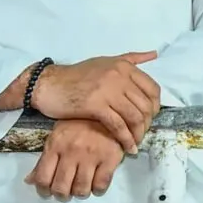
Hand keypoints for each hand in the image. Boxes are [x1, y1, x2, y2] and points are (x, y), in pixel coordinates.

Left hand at [27, 118, 130, 199]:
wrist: (108, 112)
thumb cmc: (79, 124)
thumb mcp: (57, 137)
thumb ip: (44, 160)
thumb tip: (29, 181)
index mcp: (55, 146)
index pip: (43, 178)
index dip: (43, 191)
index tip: (48, 192)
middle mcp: (71, 152)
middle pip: (61, 188)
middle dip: (62, 196)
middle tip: (66, 193)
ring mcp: (91, 156)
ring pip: (81, 190)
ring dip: (80, 194)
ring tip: (81, 189)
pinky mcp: (109, 159)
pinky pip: (101, 185)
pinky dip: (97, 191)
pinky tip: (96, 184)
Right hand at [32, 52, 161, 150]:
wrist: (47, 85)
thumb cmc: (76, 76)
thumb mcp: (106, 62)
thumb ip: (131, 59)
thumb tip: (154, 54)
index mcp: (124, 66)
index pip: (153, 90)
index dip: (155, 107)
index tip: (149, 118)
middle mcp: (119, 76)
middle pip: (146, 105)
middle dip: (147, 124)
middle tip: (142, 134)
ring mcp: (108, 90)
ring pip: (135, 117)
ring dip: (138, 134)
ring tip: (135, 143)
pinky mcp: (96, 105)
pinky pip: (119, 126)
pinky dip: (126, 140)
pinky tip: (128, 148)